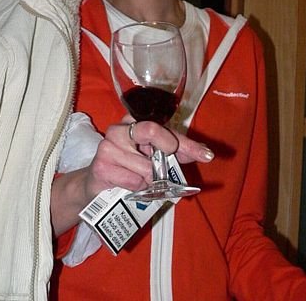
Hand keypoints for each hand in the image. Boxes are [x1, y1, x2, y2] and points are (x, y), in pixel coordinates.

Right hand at [51, 115, 213, 235]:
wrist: (98, 183)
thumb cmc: (129, 165)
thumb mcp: (154, 155)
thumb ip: (177, 152)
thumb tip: (205, 153)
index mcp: (135, 120)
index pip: (165, 127)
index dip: (187, 143)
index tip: (207, 155)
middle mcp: (120, 128)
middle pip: (150, 130)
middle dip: (165, 149)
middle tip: (166, 166)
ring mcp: (108, 146)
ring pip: (146, 166)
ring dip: (149, 178)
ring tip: (141, 178)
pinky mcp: (102, 166)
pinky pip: (133, 181)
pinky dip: (136, 186)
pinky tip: (128, 183)